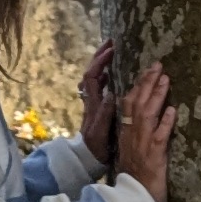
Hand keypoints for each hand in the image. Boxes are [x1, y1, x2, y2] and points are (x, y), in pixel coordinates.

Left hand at [78, 41, 118, 162]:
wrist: (88, 159)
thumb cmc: (96, 147)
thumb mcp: (101, 131)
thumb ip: (105, 113)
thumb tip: (111, 93)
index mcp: (92, 103)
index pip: (92, 76)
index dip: (100, 61)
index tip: (112, 49)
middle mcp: (91, 100)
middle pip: (91, 72)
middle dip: (99, 56)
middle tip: (111, 42)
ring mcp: (93, 103)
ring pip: (94, 78)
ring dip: (102, 64)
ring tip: (113, 53)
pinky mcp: (97, 108)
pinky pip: (100, 86)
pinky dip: (105, 76)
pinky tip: (113, 75)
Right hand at [111, 62, 174, 201]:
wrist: (132, 201)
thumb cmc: (135, 179)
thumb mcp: (132, 154)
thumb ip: (135, 136)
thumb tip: (146, 121)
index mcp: (126, 134)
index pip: (129, 104)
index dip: (138, 86)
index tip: (148, 71)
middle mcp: (132, 136)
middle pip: (137, 104)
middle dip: (147, 83)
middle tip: (158, 65)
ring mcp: (142, 145)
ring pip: (147, 115)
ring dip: (156, 96)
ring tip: (166, 79)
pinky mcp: (153, 156)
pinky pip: (159, 137)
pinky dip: (165, 123)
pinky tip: (173, 111)